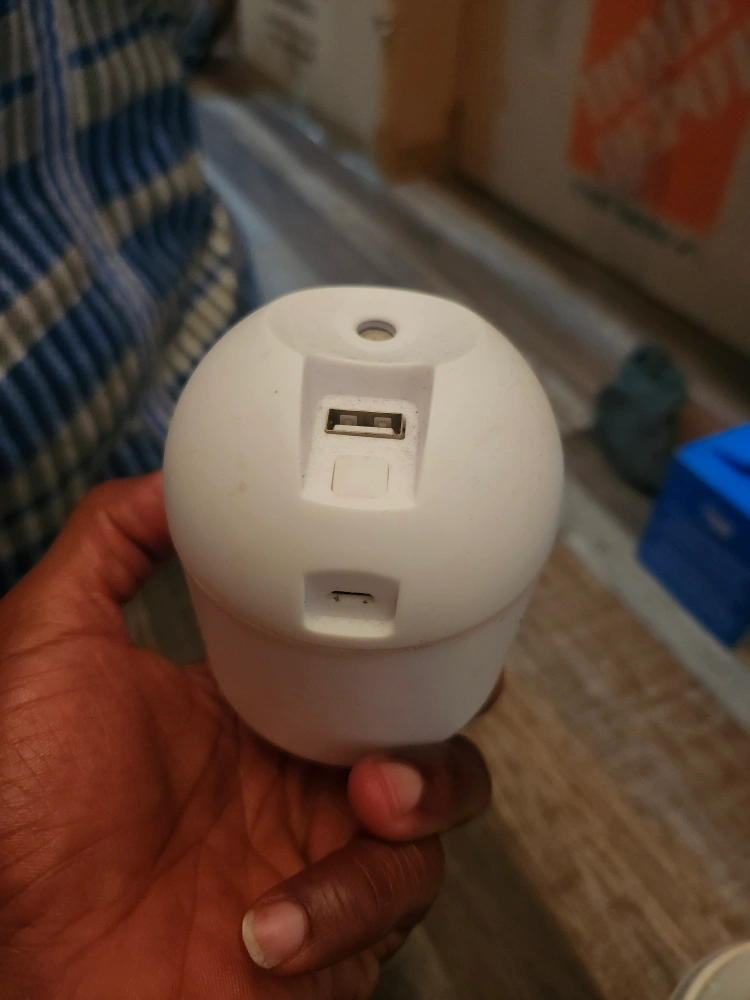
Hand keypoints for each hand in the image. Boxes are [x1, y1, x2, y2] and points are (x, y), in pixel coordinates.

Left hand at [0, 474, 492, 999]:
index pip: (341, 646)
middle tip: (432, 687)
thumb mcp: (47, 647)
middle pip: (416, 712)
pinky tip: (271, 919)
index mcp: (247, 703)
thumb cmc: (19, 818)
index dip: (387, 620)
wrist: (23, 967)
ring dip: (424, 792)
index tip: (406, 590)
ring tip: (369, 798)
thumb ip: (104, 548)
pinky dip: (349, 900)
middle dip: (444, 697)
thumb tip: (167, 481)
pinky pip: (397, 897)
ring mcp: (320, 846)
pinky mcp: (337, 929)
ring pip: (439, 799)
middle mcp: (294, 770)